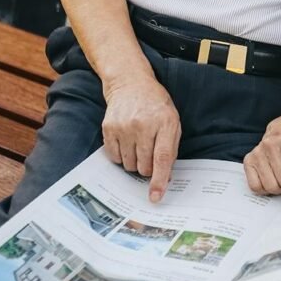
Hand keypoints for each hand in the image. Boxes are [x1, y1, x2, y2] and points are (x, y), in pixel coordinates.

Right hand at [101, 77, 180, 202]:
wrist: (131, 83)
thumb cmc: (156, 105)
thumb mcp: (172, 121)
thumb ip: (170, 149)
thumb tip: (165, 178)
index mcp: (165, 123)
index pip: (162, 158)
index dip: (159, 180)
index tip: (155, 197)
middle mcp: (143, 125)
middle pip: (144, 166)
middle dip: (148, 169)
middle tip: (149, 155)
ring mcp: (124, 126)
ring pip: (128, 165)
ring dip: (134, 163)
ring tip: (138, 145)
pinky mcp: (108, 128)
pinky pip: (114, 158)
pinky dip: (121, 156)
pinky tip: (126, 142)